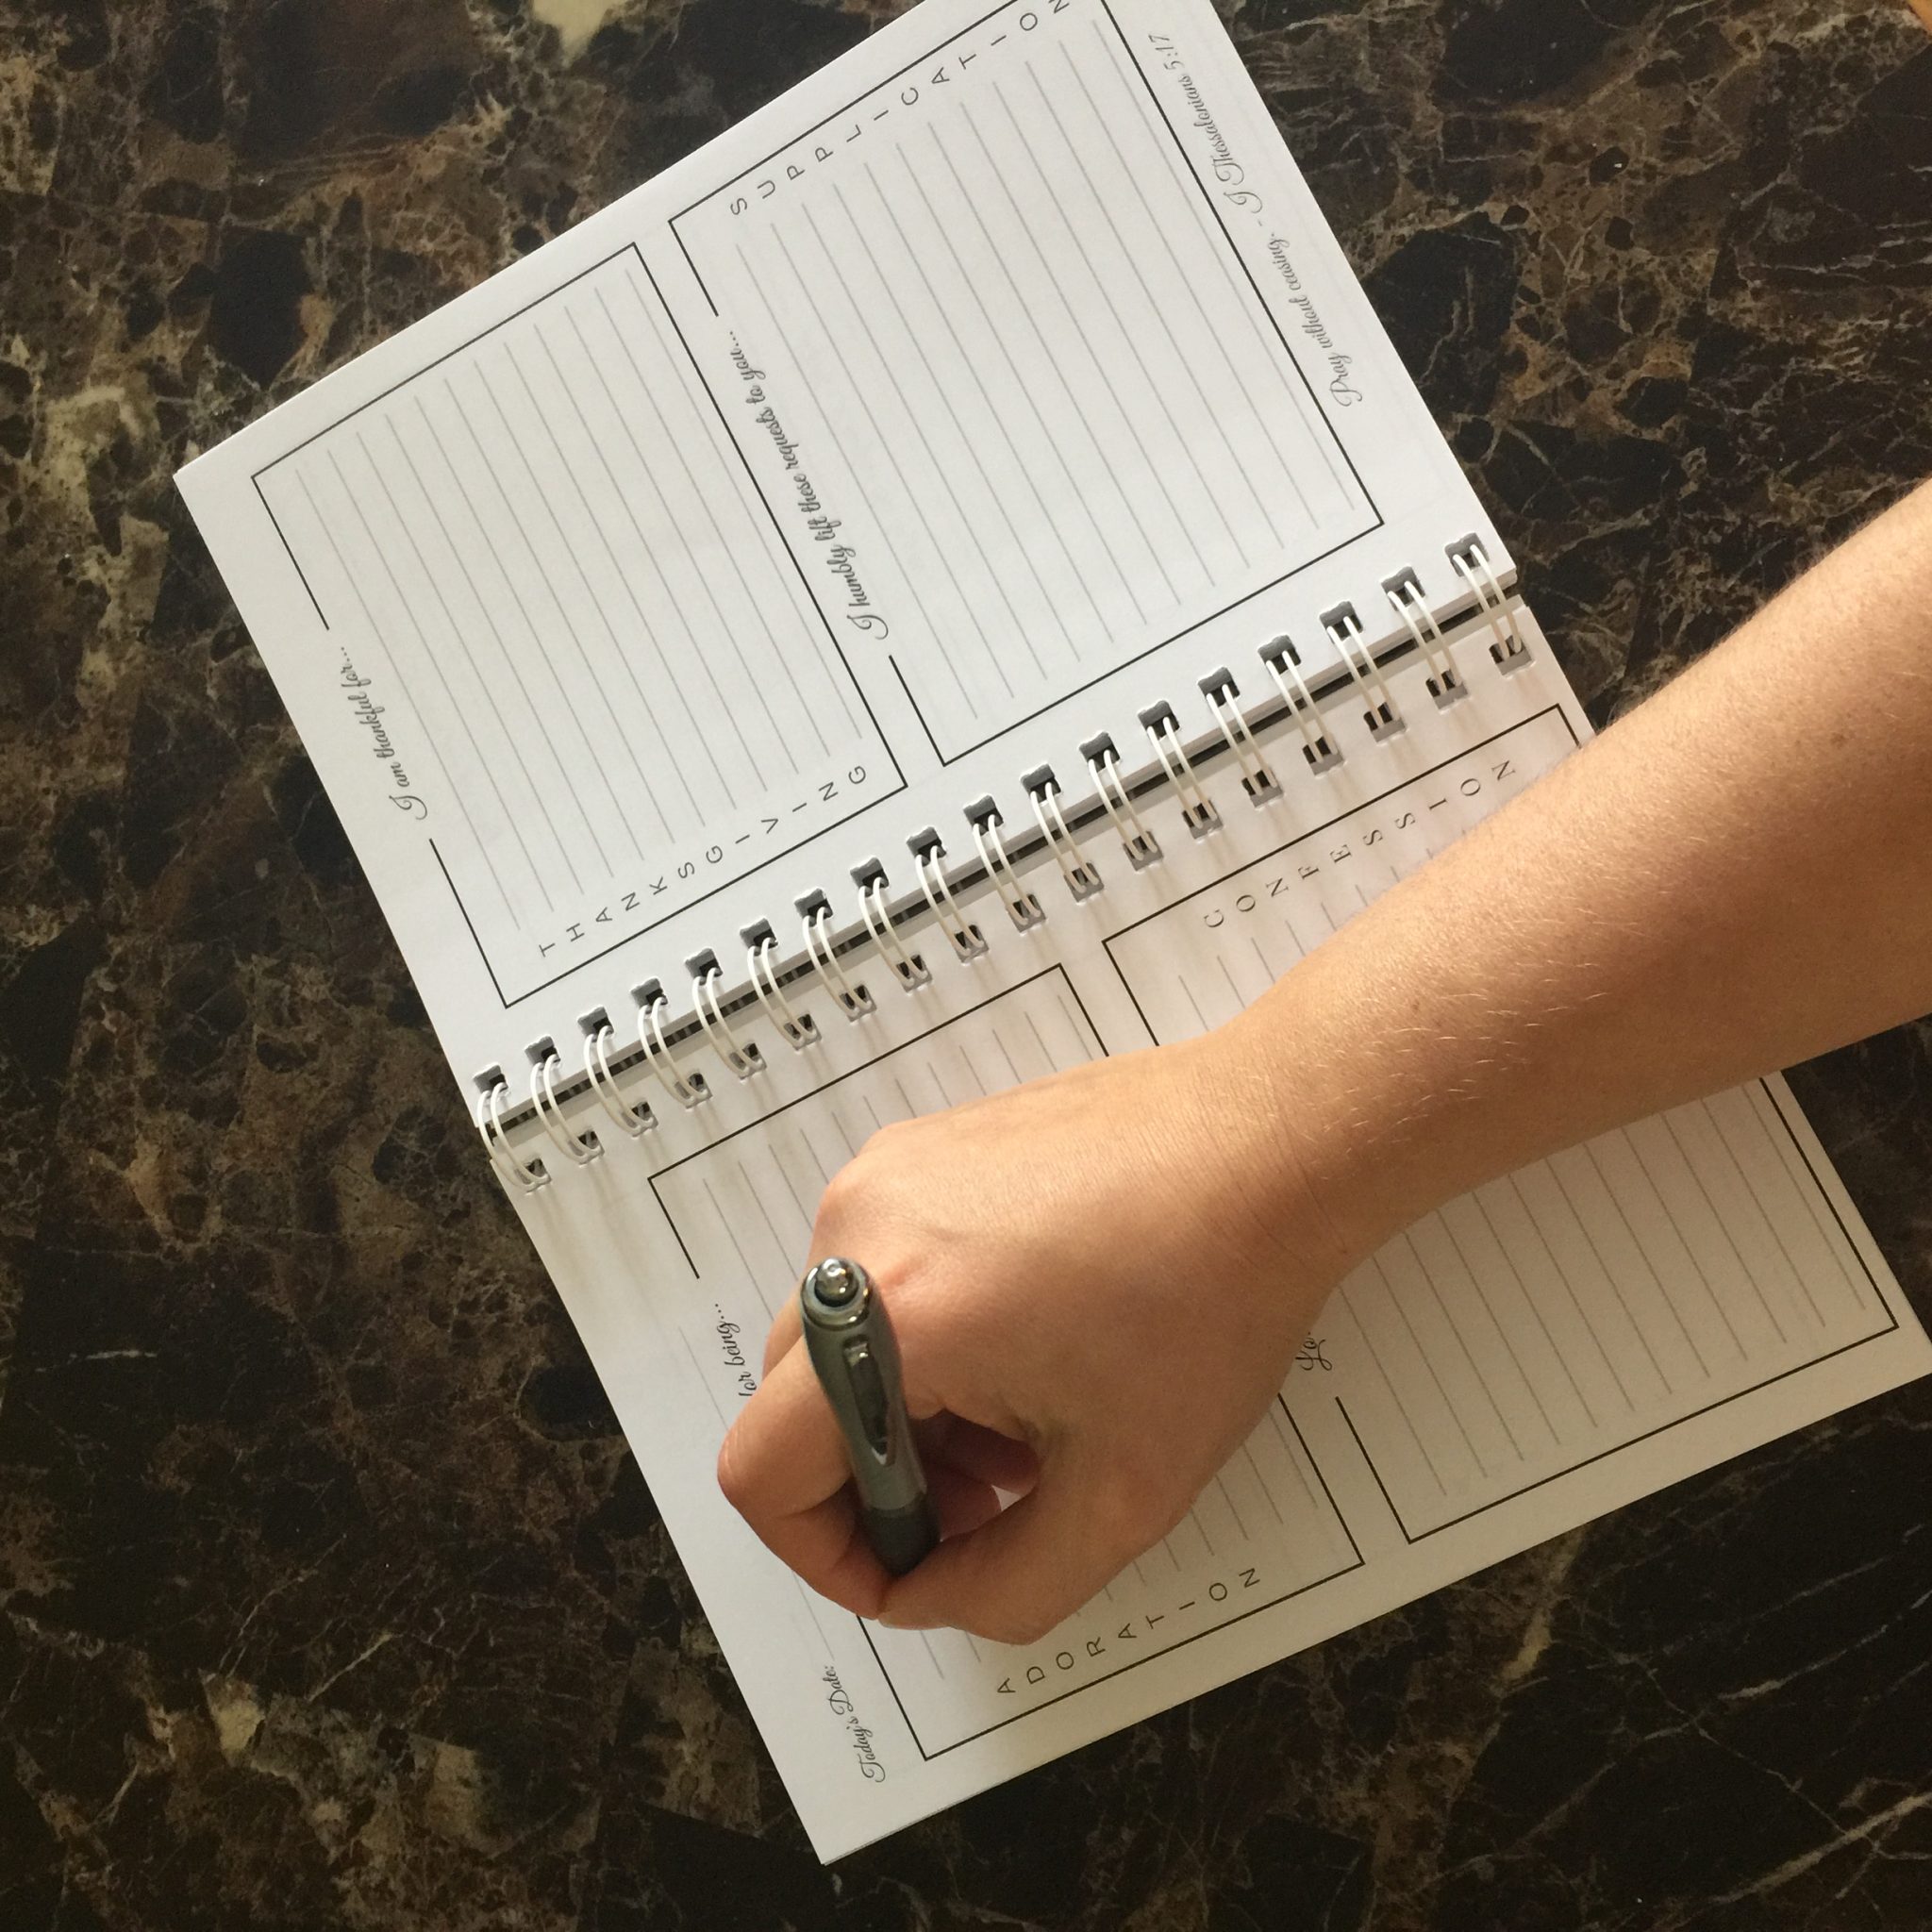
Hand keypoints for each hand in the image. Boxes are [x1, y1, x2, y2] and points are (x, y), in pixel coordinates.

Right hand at [715, 1017, 1363, 1644]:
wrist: (1270, 1144)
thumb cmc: (1214, 1293)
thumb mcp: (1121, 1492)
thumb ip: (1002, 1588)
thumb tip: (924, 1590)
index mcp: (893, 1314)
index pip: (762, 1469)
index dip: (824, 1552)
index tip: (908, 1568)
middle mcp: (861, 1229)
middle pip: (800, 1404)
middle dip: (886, 1483)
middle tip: (993, 1501)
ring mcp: (887, 1174)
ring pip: (843, 1339)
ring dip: (914, 1408)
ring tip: (1031, 1418)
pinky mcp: (922, 1149)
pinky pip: (881, 1270)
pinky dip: (930, 1334)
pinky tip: (1035, 1341)